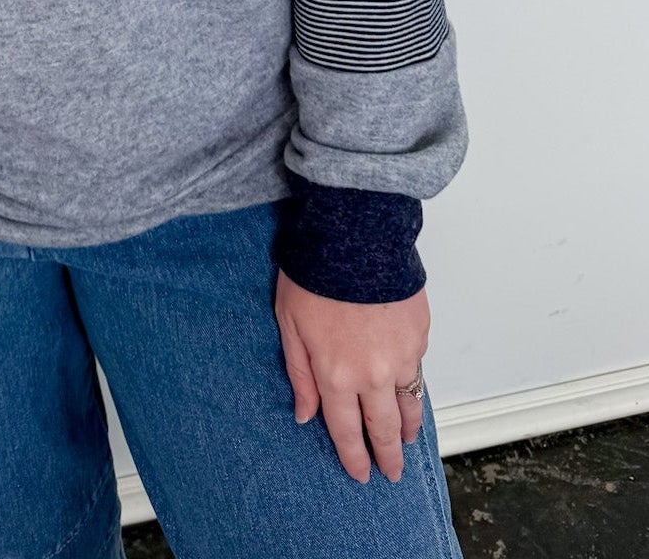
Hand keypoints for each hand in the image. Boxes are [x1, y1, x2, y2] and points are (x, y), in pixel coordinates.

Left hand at [274, 269, 428, 483]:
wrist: (354, 236)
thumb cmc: (314, 274)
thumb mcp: (289, 325)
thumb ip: (299, 374)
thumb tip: (304, 415)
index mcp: (336, 375)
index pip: (347, 431)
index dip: (355, 457)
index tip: (362, 473)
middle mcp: (373, 375)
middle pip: (384, 428)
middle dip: (389, 456)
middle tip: (392, 473)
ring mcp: (402, 357)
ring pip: (409, 405)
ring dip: (409, 427)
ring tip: (408, 439)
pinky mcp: (419, 336)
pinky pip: (417, 370)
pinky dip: (414, 385)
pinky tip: (409, 389)